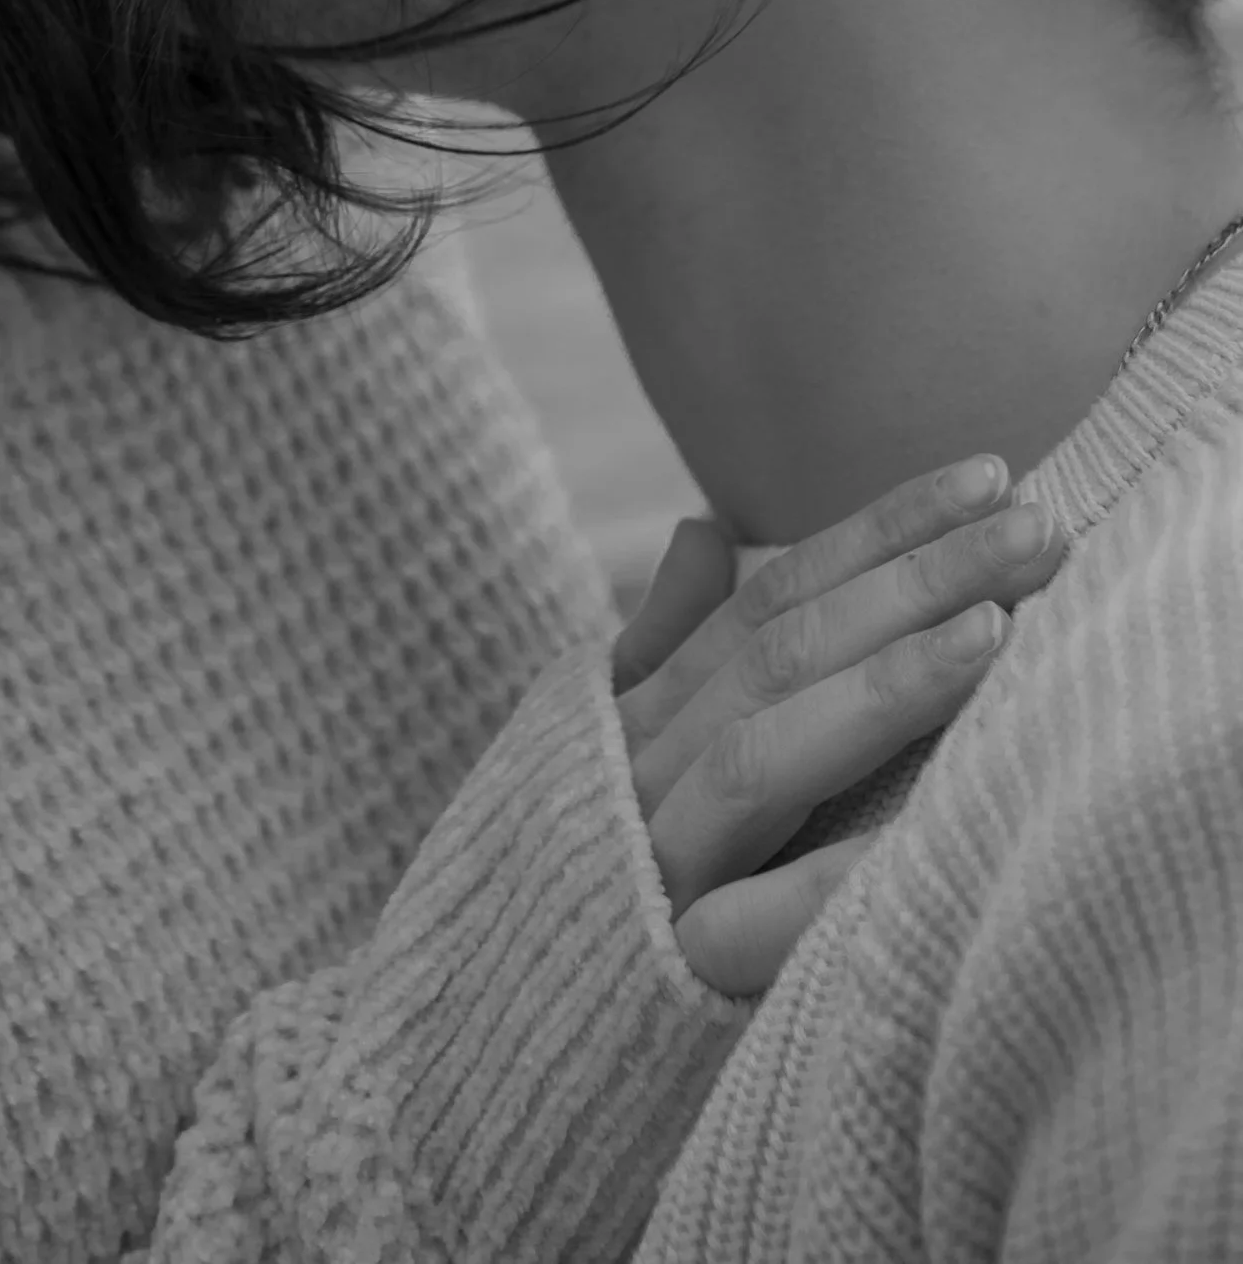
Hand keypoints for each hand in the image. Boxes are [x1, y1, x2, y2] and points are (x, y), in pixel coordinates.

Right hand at [609, 456, 1064, 996]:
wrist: (473, 1034)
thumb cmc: (571, 878)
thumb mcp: (591, 742)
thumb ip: (655, 640)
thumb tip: (706, 527)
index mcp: (643, 709)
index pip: (774, 593)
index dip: (880, 530)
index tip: (990, 477)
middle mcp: (645, 768)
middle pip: (785, 653)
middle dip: (915, 582)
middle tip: (1037, 529)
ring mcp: (651, 863)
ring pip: (764, 754)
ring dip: (880, 689)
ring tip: (993, 632)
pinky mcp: (665, 972)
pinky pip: (755, 919)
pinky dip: (835, 875)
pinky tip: (924, 829)